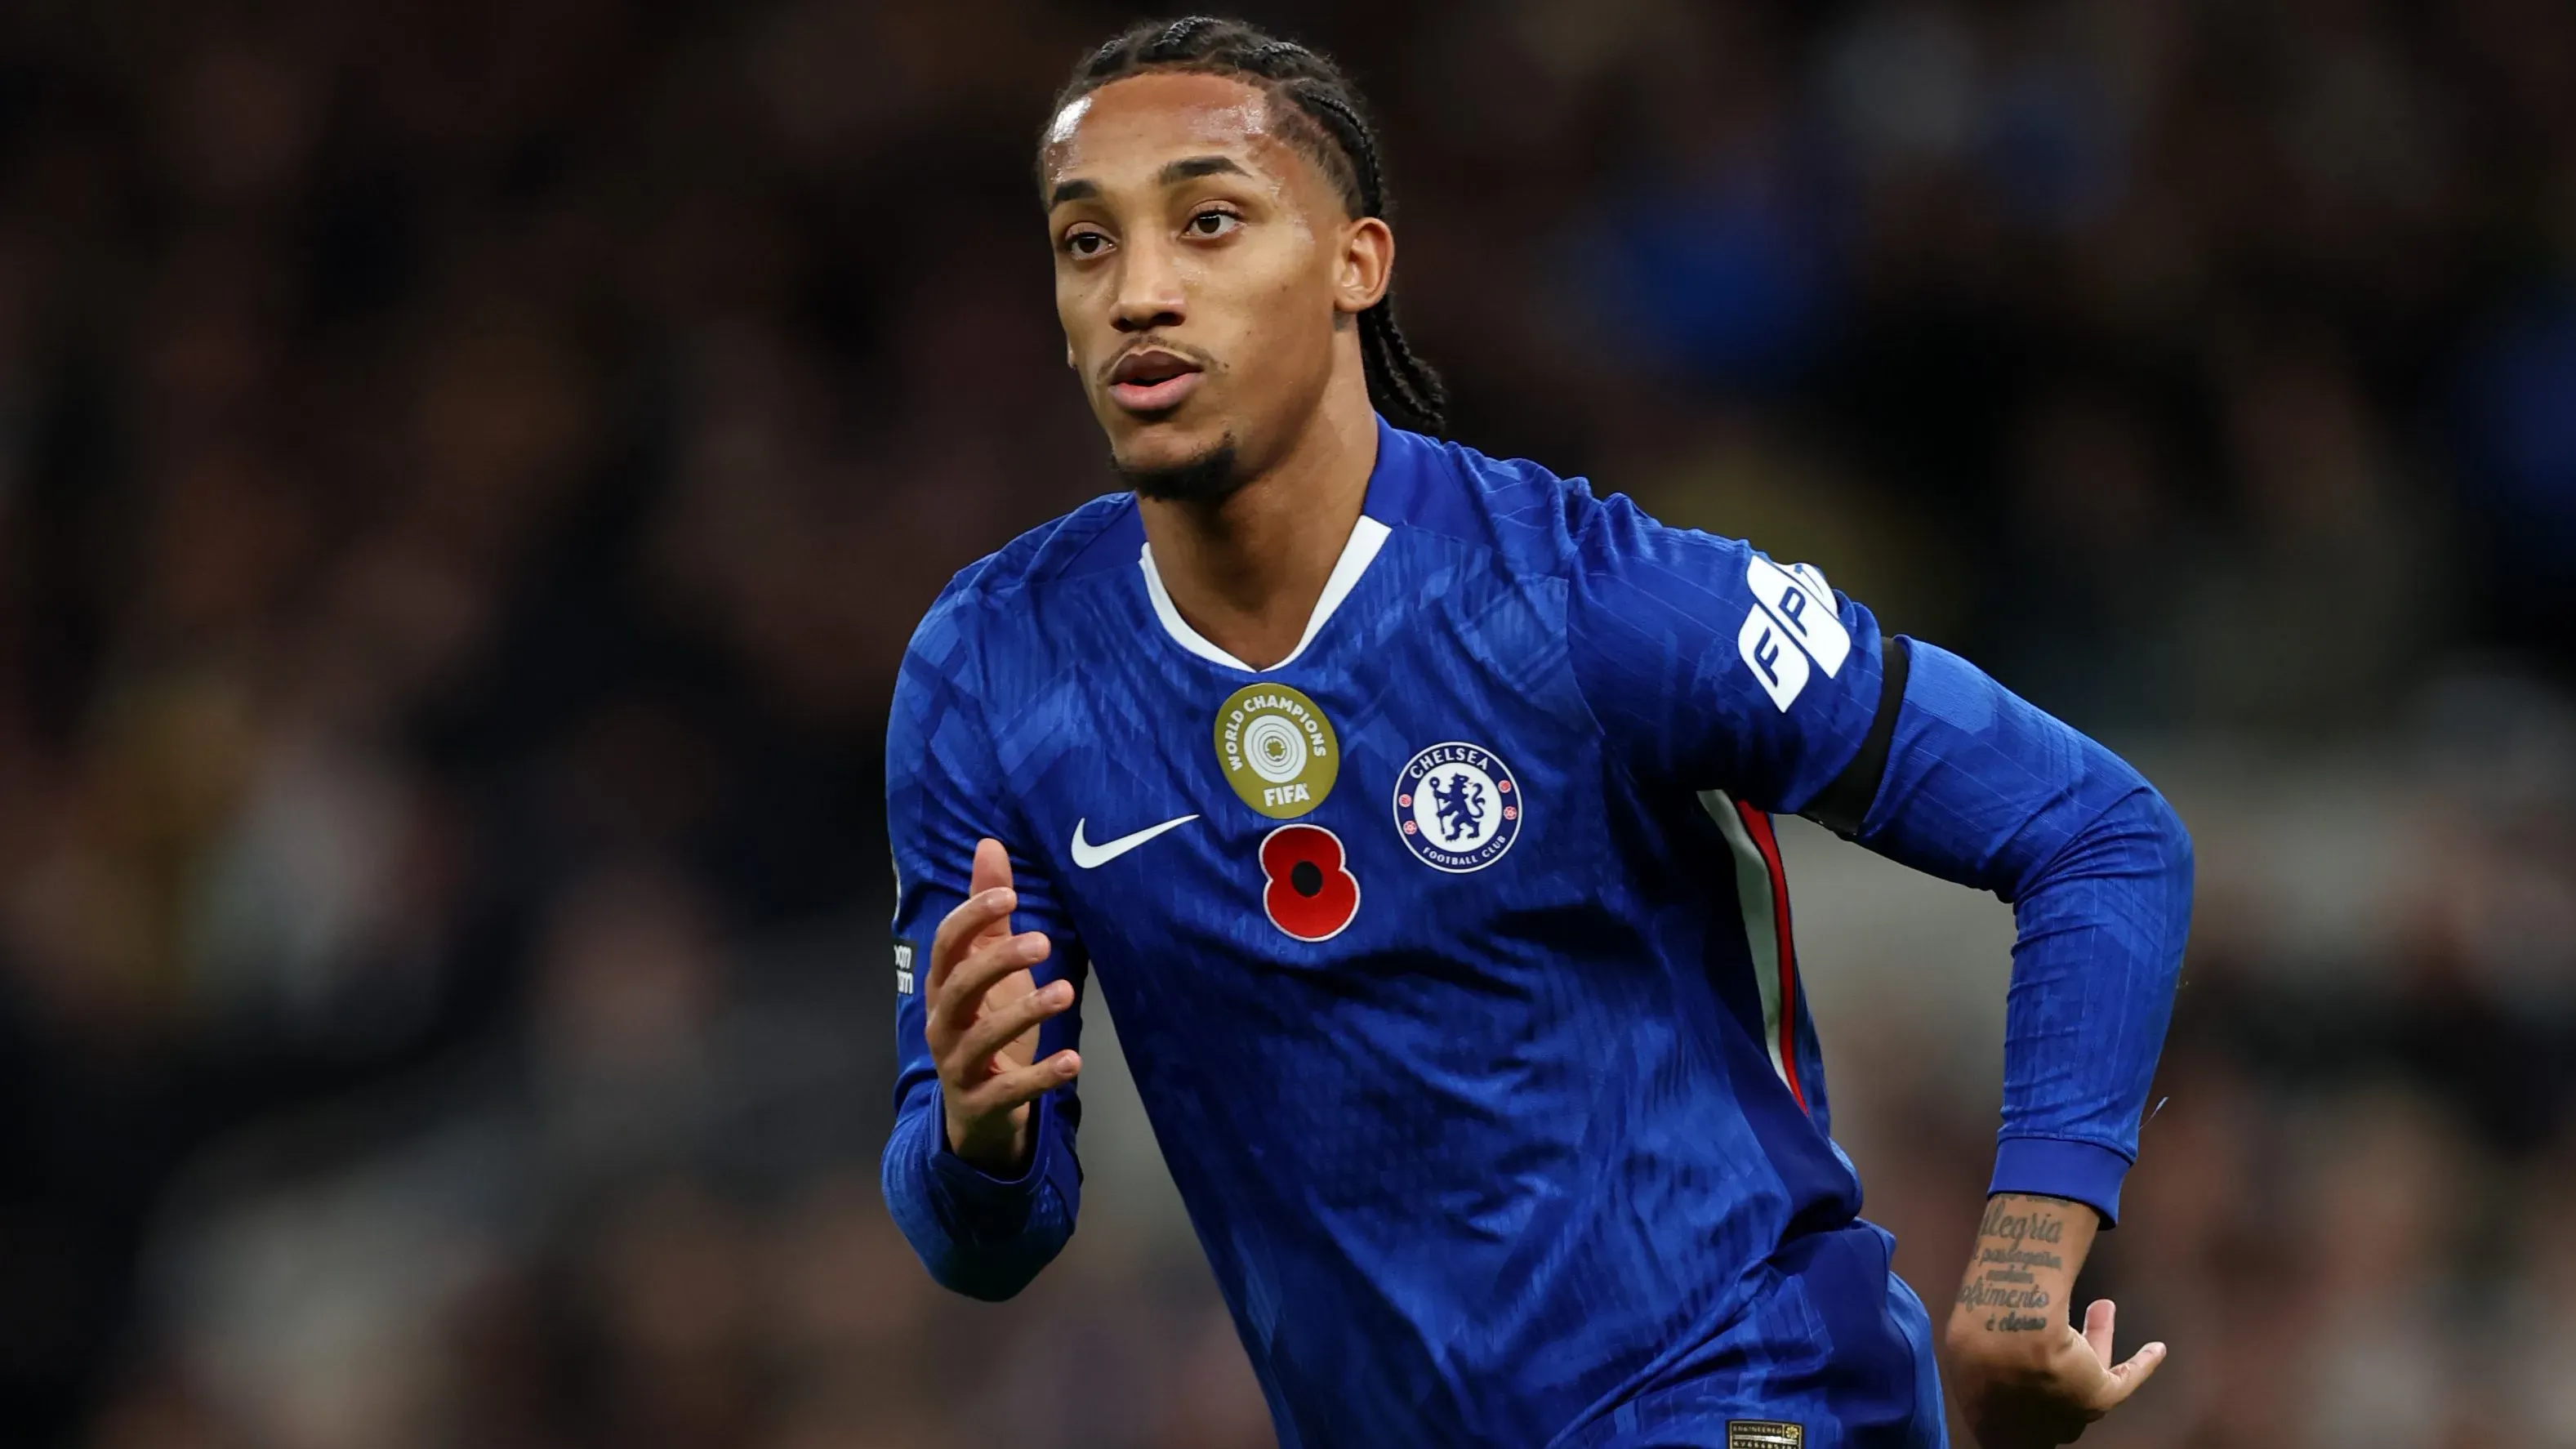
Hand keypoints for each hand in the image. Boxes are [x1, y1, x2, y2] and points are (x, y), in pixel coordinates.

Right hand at [925, 838, 1081, 1174]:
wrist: (978, 1111)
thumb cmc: (988, 1026)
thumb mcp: (990, 970)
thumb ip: (988, 914)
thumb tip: (990, 845)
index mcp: (943, 986)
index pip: (946, 946)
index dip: (972, 917)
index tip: (1010, 895)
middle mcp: (943, 1024)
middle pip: (957, 988)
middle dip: (997, 962)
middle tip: (1044, 942)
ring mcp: (957, 1066)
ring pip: (981, 1039)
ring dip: (1025, 1014)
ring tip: (1065, 993)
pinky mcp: (981, 1103)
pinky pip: (1009, 1089)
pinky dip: (1041, 1075)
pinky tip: (1073, 1061)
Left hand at [1943, 1195, 2165, 1447]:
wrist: (2005, 1345)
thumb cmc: (1976, 1336)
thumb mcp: (1963, 1332)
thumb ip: (1976, 1332)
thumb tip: (1978, 1299)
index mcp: (1986, 1408)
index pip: (2007, 1400)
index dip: (2016, 1376)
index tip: (2025, 1345)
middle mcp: (2027, 1419)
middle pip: (2050, 1388)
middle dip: (2059, 1355)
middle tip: (2063, 1325)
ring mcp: (2062, 1412)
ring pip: (2085, 1375)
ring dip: (2097, 1343)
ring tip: (2103, 1305)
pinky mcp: (2095, 1398)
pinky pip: (2124, 1381)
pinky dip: (2140, 1365)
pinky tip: (2154, 1349)